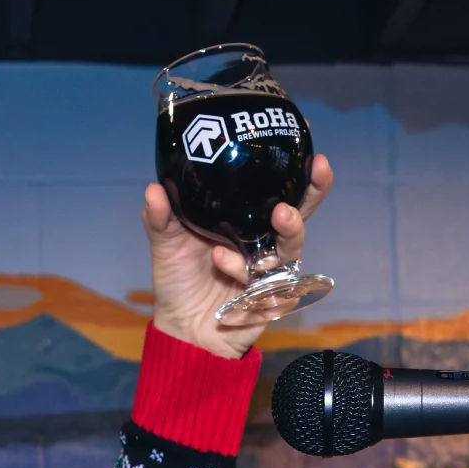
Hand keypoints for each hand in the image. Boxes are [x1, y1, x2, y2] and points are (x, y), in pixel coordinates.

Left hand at [144, 152, 333, 359]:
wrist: (181, 329)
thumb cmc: (179, 281)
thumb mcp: (165, 244)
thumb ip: (160, 218)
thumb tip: (154, 189)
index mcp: (244, 221)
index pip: (278, 190)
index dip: (297, 169)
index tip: (308, 138)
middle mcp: (262, 242)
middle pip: (300, 213)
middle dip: (312, 192)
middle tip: (314, 172)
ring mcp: (269, 270)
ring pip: (292, 245)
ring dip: (288, 229)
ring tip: (278, 215)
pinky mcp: (269, 298)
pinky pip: (267, 280)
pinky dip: (242, 268)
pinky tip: (221, 261)